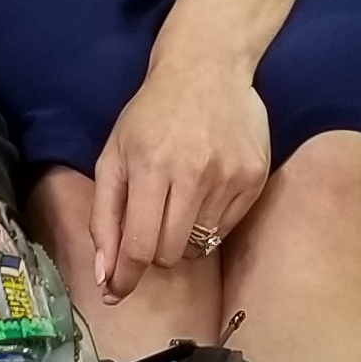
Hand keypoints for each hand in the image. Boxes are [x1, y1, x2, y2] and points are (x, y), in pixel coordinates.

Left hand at [90, 49, 270, 301]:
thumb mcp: (113, 156)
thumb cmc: (151, 115)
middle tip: (149, 228)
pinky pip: (225, 230)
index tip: (116, 292)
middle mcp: (194, 174)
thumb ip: (105, 216)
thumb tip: (106, 275)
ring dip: (180, 240)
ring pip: (199, 248)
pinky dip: (207, 226)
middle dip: (153, 254)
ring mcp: (230, 177)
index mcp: (151, 167)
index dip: (126, 277)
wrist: (208, 69)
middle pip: (170, 254)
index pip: (140, 246)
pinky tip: (202, 192)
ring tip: (176, 204)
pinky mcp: (255, 178)